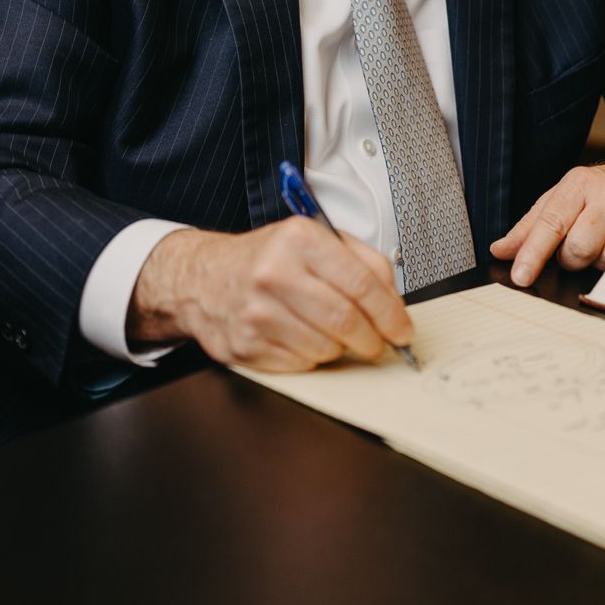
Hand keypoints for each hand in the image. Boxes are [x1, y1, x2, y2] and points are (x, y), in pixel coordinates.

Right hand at [127, 219, 412, 371]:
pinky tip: (301, 338)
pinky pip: (301, 365)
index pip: (361, 284)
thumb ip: (362, 261)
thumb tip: (394, 301)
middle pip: (346, 321)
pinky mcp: (246, 346)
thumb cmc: (266, 259)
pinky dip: (312, 358)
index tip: (402, 329)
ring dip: (340, 348)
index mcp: (298, 240)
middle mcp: (275, 274)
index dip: (390, 313)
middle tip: (379, 343)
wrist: (202, 279)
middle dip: (372, 339)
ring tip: (329, 332)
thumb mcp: (314, 239)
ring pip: (326, 349)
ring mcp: (257, 313)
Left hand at [489, 158, 604, 287]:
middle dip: (570, 258)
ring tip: (603, 239)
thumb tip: (502, 250)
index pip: (551, 222)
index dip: (533, 252)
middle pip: (576, 248)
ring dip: (595, 260)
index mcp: (578, 183)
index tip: (521, 275)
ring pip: (602, 260)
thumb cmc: (602, 191)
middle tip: (578, 243)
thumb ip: (531, 225)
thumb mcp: (565, 197)